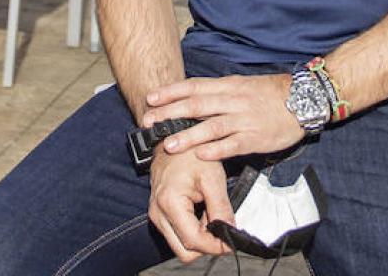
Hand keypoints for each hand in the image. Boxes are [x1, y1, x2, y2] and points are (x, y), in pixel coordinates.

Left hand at [141, 73, 302, 162]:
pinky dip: (216, 149)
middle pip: (197, 105)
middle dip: (170, 113)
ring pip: (212, 126)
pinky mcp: (256, 138)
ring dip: (188, 135)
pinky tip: (201, 155)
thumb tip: (192, 98)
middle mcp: (234, 100)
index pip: (195, 86)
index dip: (171, 92)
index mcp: (229, 86)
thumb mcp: (243, 85)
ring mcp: (245, 119)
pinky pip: (233, 144)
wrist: (304, 101)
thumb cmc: (271, 94)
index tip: (151, 98)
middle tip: (149, 121)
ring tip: (168, 143)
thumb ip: (219, 92)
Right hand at [149, 147, 232, 261]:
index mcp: (170, 203)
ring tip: (213, 215)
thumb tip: (230, 232)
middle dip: (207, 246)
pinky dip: (193, 230)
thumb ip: (221, 208)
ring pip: (181, 245)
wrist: (170, 137)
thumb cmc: (190, 153)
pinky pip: (177, 234)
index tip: (231, 242)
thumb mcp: (212, 177)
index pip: (194, 240)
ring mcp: (156, 215)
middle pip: (185, 250)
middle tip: (223, 229)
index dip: (215, 246)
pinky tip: (203, 212)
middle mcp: (158, 213)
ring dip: (200, 238)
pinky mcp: (159, 214)